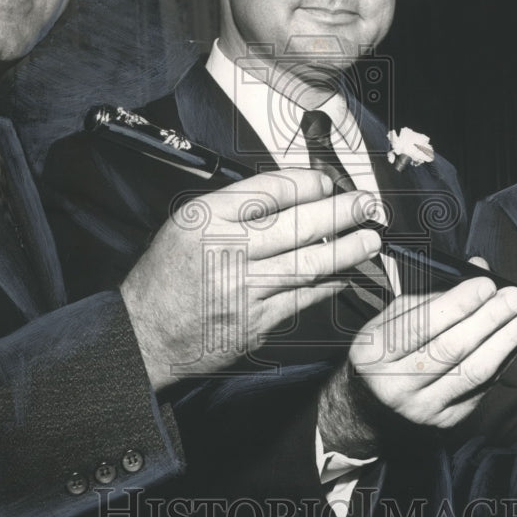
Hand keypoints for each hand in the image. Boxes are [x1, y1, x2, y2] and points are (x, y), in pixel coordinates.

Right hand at [121, 168, 380, 394]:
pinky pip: (303, 299)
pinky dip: (328, 284)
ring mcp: (243, 291)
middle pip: (298, 226)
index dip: (309, 184)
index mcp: (207, 219)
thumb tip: (298, 194)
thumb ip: (238, 207)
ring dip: (347, 251)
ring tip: (370, 239)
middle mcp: (226, 252)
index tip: (329, 183)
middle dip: (341, 213)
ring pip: (309, 266)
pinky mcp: (256, 323)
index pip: (271, 191)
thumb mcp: (190, 222)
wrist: (146, 333)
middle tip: (366, 205)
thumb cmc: (171, 274)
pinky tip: (343, 274)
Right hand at [318, 258, 516, 455]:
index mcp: (375, 352)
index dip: (457, 304)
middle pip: (452, 350)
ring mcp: (422, 407)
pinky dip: (505, 359)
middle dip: (490, 320)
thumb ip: (435, 293)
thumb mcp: (395, 316)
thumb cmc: (387, 348)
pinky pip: (484, 387)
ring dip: (507, 341)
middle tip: (515, 297)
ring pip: (474, 372)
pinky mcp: (446, 421)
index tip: (486, 284)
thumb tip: (478, 270)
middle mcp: (395, 385)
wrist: (372, 403)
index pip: (420, 326)